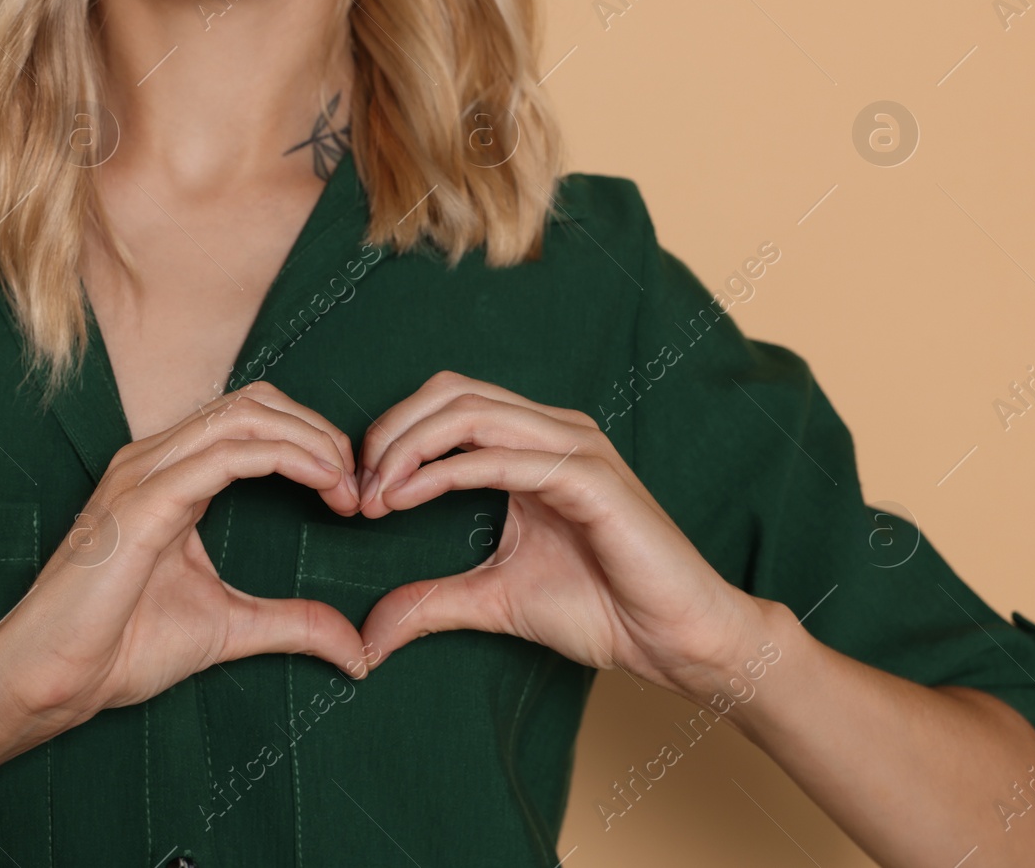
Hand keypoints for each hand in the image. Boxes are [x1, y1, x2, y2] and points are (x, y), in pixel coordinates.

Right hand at [0, 381, 366, 759]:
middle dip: (317, 431)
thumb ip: (292, 624)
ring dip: (309, 440)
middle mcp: (154, 459)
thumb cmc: (122, 645)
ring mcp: (144, 473)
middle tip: (356, 483)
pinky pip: (225, 454)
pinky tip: (319, 483)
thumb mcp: (231, 627)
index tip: (351, 491)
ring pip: (244, 415)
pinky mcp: (143, 501)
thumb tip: (356, 648)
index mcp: (170, 474)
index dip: (311, 440)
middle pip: (254, 403)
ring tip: (344, 483)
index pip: (251, 419)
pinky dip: (285, 458)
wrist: (55, 678)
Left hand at [355, 371, 775, 700]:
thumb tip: (370, 634)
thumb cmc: (603, 609)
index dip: (392, 434)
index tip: (357, 491)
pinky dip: (448, 472)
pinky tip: (408, 499)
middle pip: (451, 393)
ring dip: (409, 448)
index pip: (448, 403)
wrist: (677, 641)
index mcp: (534, 444)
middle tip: (357, 489)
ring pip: (471, 413)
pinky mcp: (592, 479)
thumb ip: (432, 602)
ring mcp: (576, 448)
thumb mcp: (494, 600)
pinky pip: (505, 458)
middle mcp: (555, 431)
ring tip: (376, 495)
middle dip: (391, 432)